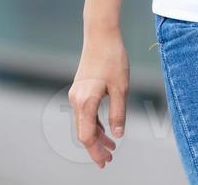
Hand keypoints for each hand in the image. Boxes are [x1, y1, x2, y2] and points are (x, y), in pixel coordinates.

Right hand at [69, 29, 129, 168]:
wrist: (100, 35)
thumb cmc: (113, 59)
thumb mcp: (121, 88)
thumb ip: (118, 113)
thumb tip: (117, 134)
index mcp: (85, 102)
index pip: (86, 136)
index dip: (96, 151)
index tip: (106, 161)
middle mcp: (76, 100)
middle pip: (83, 132)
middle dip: (96, 147)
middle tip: (109, 159)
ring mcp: (76, 94)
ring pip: (84, 122)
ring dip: (96, 135)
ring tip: (111, 146)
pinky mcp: (80, 88)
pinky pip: (85, 112)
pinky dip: (94, 123)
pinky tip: (105, 128)